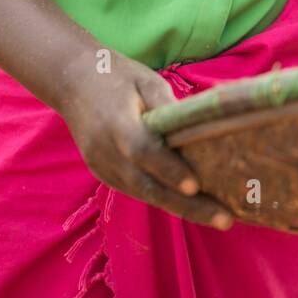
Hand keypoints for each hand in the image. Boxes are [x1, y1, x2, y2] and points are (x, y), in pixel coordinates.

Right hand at [58, 52, 235, 228]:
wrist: (72, 83)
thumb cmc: (116, 77)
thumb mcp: (146, 80)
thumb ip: (167, 105)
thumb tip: (198, 125)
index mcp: (116, 124)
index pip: (144, 152)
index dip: (169, 170)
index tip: (196, 186)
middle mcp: (106, 152)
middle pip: (148, 186)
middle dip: (188, 206)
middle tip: (225, 220)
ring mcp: (102, 167)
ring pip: (145, 194)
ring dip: (182, 209)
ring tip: (220, 218)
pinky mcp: (104, 174)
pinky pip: (137, 190)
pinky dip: (165, 199)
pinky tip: (194, 207)